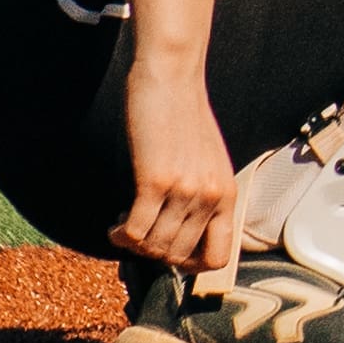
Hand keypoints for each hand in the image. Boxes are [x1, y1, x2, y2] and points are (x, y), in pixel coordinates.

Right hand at [116, 51, 240, 274]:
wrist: (172, 77)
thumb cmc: (185, 116)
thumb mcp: (207, 162)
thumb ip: (202, 196)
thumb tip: (180, 232)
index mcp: (227, 194)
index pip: (219, 257)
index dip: (191, 266)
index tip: (168, 253)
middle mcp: (211, 197)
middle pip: (178, 257)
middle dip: (153, 254)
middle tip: (138, 236)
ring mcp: (185, 190)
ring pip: (155, 248)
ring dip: (134, 245)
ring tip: (125, 226)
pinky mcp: (155, 180)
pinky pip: (135, 232)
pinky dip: (120, 236)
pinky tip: (115, 224)